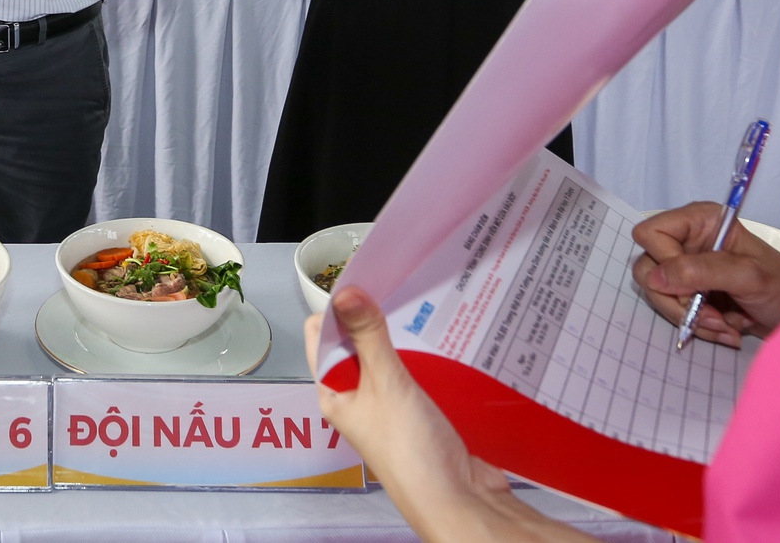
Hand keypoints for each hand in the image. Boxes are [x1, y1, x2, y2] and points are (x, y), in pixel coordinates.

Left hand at [309, 289, 582, 541]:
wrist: (458, 499)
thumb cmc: (412, 449)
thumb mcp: (387, 384)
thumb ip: (367, 337)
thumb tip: (344, 291)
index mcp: (334, 393)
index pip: (322, 337)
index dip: (338, 308)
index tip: (365, 279)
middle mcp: (357, 399)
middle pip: (357, 345)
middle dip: (374, 318)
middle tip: (399, 285)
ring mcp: (389, 407)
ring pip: (390, 358)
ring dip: (403, 337)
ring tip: (423, 304)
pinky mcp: (420, 412)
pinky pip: (417, 374)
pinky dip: (426, 357)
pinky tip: (443, 338)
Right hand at [629, 203, 779, 347]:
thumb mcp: (748, 276)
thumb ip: (702, 271)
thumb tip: (655, 278)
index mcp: (700, 222)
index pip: (651, 234)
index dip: (664, 261)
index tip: (693, 286)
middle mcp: (688, 241)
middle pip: (648, 268)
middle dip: (677, 299)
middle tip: (711, 314)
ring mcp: (687, 269)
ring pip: (658, 294)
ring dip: (690, 317)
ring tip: (725, 326)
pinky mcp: (692, 293)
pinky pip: (674, 311)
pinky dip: (698, 326)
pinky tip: (727, 329)